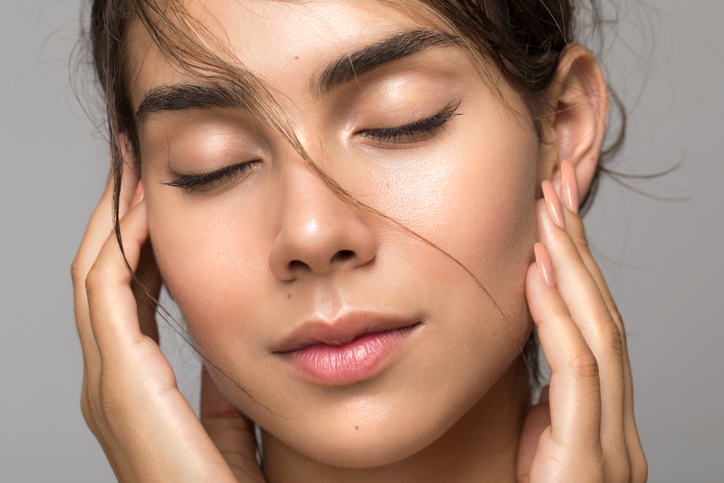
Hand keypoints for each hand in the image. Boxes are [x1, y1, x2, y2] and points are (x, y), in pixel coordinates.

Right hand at [71, 161, 265, 481]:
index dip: (134, 236)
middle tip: (132, 158)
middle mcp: (110, 379)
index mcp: (134, 383)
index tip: (153, 190)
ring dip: (113, 217)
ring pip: (97, 276)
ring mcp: (109, 384)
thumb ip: (217, 384)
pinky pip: (112, 297)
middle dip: (114, 212)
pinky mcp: (122, 389)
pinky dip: (121, 247)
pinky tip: (145, 208)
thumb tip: (226, 350)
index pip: (124, 290)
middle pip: (100, 273)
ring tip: (131, 166)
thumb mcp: (227, 420)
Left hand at [516, 160, 646, 481]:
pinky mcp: (589, 459)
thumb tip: (527, 353)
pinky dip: (561, 319)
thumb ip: (542, 401)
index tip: (551, 216)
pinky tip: (540, 275)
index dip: (576, 268)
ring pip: (600, 335)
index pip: (594, 327)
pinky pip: (579, 374)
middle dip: (580, 251)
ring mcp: (610, 442)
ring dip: (573, 268)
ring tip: (548, 213)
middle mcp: (616, 424)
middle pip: (604, 317)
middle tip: (555, 188)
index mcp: (600, 418)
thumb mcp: (534, 443)